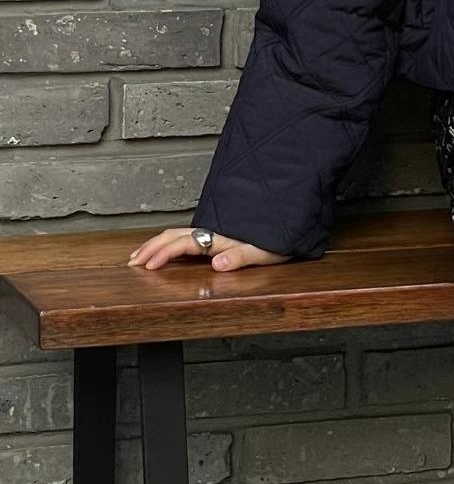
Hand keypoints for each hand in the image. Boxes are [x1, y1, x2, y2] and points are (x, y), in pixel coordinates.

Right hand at [127, 228, 290, 272]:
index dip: (163, 254)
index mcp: (219, 237)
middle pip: (173, 236)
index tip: (147, 265)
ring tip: (140, 254)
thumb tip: (217, 264)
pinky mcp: (218, 232)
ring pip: (177, 234)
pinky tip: (165, 247)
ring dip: (156, 244)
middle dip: (150, 248)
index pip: (182, 244)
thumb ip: (240, 257)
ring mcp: (214, 231)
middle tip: (132, 261)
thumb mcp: (264, 252)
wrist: (291, 218)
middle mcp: (213, 231)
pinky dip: (169, 241)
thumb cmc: (279, 238)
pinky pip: (186, 235)